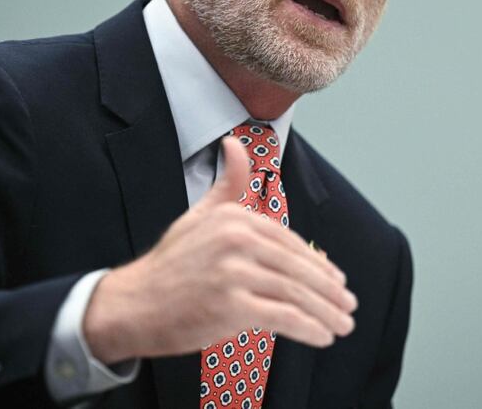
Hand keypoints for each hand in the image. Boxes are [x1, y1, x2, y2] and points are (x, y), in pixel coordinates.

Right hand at [83, 136, 356, 363]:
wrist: (133, 304)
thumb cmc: (170, 264)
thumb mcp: (199, 214)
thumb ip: (227, 184)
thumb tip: (235, 144)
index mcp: (234, 217)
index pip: (289, 242)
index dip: (317, 263)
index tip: (335, 279)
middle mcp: (236, 239)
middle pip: (297, 267)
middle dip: (329, 289)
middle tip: (348, 304)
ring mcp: (234, 273)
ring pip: (296, 293)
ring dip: (326, 312)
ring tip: (342, 324)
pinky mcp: (232, 306)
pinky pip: (284, 317)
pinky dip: (309, 329)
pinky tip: (322, 336)